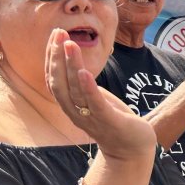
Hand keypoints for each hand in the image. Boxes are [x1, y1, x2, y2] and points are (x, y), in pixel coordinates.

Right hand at [45, 30, 155, 163]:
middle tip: (59, 33)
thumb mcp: (94, 100)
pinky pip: (94, 103)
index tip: (55, 35)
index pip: (54, 79)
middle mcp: (75, 112)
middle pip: (59, 82)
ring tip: (70, 44)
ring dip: (71, 65)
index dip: (52, 57)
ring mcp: (91, 117)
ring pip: (75, 90)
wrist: (132, 150)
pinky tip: (84, 73)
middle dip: (56, 56)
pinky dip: (88, 88)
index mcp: (71, 105)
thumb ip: (82, 86)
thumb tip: (76, 65)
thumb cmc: (113, 121)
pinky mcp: (109, 121)